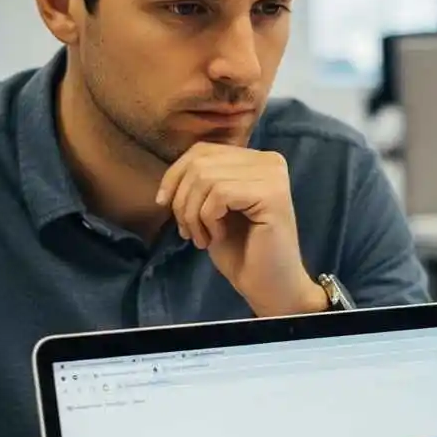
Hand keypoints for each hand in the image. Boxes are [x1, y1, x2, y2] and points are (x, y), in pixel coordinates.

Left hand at [156, 143, 327, 316]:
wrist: (269, 285)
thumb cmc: (242, 251)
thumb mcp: (213, 208)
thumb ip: (202, 181)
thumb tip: (171, 171)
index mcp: (256, 159)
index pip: (202, 150)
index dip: (175, 175)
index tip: (163, 203)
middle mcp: (269, 161)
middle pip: (200, 163)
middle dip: (182, 199)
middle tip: (187, 231)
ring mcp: (273, 176)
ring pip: (206, 178)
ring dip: (193, 214)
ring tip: (202, 238)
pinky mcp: (272, 194)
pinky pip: (219, 194)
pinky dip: (208, 219)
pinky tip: (218, 237)